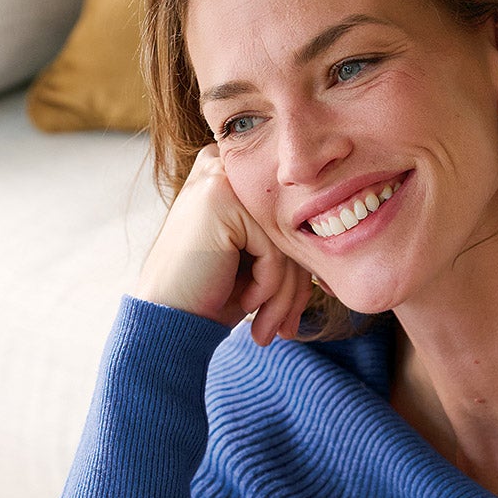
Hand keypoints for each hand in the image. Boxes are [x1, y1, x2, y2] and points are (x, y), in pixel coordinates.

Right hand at [135, 143, 314, 345]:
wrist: (166, 321)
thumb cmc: (209, 296)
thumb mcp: (255, 264)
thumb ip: (286, 244)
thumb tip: (332, 250)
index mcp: (233, 176)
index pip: (288, 221)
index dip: (299, 272)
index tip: (294, 315)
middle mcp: (224, 166)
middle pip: (290, 229)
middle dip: (295, 290)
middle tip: (285, 331)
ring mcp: (221, 179)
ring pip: (286, 243)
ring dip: (283, 298)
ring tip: (267, 329)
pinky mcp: (222, 200)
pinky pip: (273, 253)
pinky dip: (265, 288)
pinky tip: (244, 302)